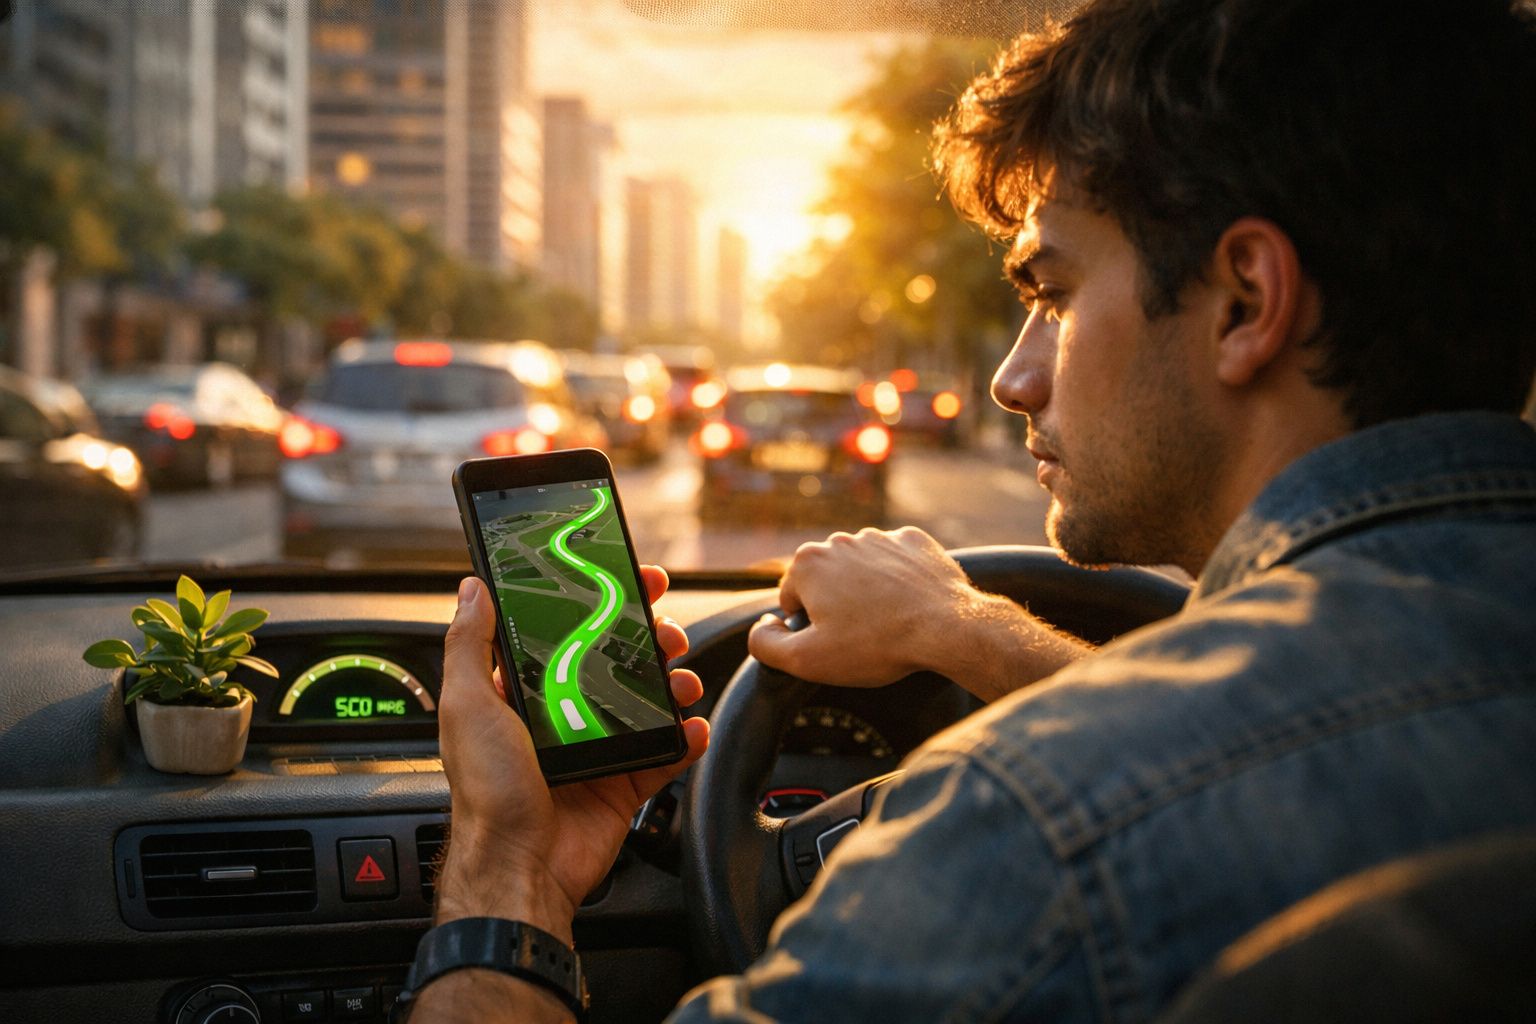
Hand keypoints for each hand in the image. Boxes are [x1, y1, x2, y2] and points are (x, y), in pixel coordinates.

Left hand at [433, 567, 708, 941]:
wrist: (521, 868)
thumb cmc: (486, 793)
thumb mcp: (467, 705)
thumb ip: (469, 644)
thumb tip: (472, 588)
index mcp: (525, 692)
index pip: (567, 632)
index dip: (600, 603)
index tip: (629, 580)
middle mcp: (563, 714)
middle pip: (618, 660)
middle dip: (649, 638)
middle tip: (666, 631)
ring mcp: (599, 747)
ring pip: (650, 700)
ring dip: (673, 683)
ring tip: (680, 681)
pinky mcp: (626, 782)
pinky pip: (667, 753)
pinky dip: (686, 738)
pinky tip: (691, 727)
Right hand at [746, 526, 982, 686]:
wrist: (947, 628)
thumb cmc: (876, 645)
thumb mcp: (806, 661)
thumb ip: (764, 645)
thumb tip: (761, 627)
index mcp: (807, 563)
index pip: (792, 600)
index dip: (809, 629)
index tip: (835, 643)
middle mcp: (840, 540)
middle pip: (826, 582)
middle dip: (837, 607)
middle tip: (862, 636)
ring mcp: (880, 537)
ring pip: (861, 571)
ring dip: (867, 593)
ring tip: (888, 622)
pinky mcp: (914, 541)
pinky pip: (896, 562)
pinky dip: (898, 581)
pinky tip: (909, 604)